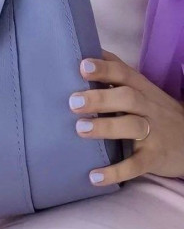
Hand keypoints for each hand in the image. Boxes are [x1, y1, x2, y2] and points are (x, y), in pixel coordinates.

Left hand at [70, 50, 183, 185]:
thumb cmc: (155, 112)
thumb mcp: (142, 90)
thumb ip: (118, 74)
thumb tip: (86, 51)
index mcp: (141, 89)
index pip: (124, 73)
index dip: (104, 69)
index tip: (82, 66)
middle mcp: (148, 108)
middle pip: (128, 97)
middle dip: (101, 98)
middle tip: (73, 102)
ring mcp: (153, 133)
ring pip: (132, 127)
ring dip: (106, 128)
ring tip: (80, 129)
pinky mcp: (154, 158)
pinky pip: (136, 165)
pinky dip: (116, 172)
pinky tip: (94, 177)